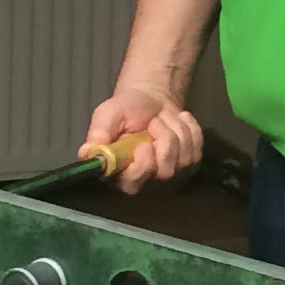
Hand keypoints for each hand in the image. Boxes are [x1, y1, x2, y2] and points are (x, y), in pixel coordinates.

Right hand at [78, 89, 201, 191]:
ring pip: (184, 160)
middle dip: (164, 139)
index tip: (143, 142)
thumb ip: (98, 134)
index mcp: (120, 174)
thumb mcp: (107, 115)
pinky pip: (197, 150)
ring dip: (176, 130)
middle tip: (155, 122)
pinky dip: (189, 129)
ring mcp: (171, 176)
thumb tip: (87, 153)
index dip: (144, 163)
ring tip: (163, 120)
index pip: (134, 183)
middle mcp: (145, 182)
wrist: (152, 101)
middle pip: (165, 172)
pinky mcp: (190, 166)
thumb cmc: (126, 110)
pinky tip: (178, 122)